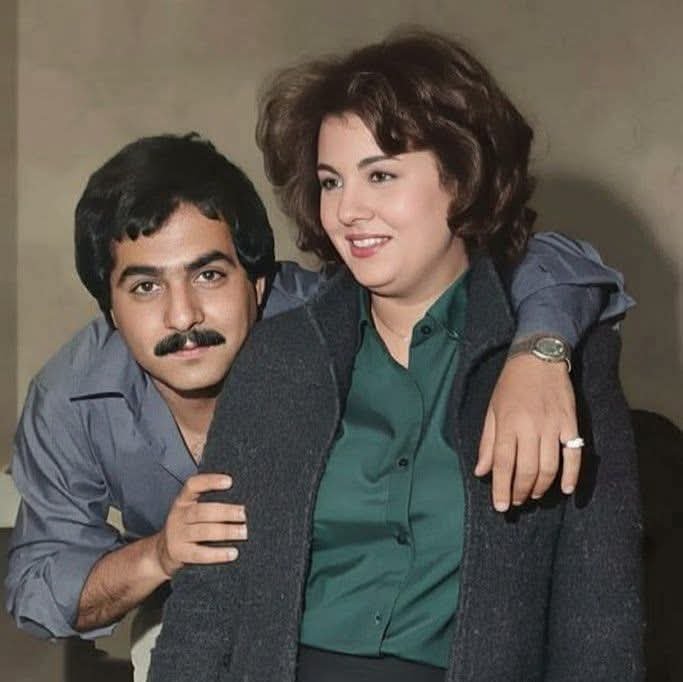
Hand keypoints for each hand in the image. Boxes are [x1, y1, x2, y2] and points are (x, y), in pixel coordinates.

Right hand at [154, 473, 246, 577]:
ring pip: (203, 532)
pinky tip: (233, 552)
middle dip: (225, 512)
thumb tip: (242, 501)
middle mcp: (178, 516)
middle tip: (243, 514)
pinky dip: (218, 554)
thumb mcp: (191, 511)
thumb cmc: (187, 527)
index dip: (210, 482)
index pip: (193, 485)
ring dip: (225, 531)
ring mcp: (177, 535)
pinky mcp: (179, 553)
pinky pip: (200, 554)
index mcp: (183, 501)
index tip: (229, 481)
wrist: (162, 552)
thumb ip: (210, 504)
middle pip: (202, 511)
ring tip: (243, 532)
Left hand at [475, 355, 581, 510]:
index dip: (502, 488)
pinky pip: (574, 454)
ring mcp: (553, 425)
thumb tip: (481, 472)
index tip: (501, 507)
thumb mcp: (492, 410)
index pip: (504, 463)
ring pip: (549, 466)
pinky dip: (572, 475)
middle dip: (520, 491)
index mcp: (507, 423)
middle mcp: (530, 427)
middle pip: (527, 469)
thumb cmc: (511, 385)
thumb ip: (488, 443)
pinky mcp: (571, 423)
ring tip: (533, 495)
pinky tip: (566, 489)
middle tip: (516, 501)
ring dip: (541, 487)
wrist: (539, 358)